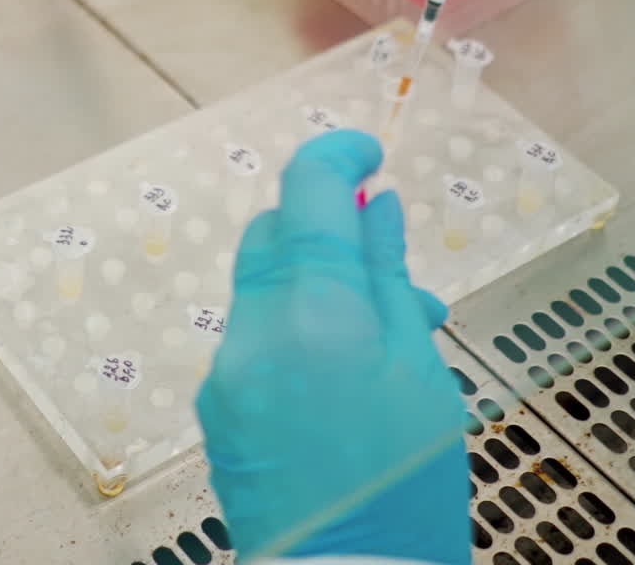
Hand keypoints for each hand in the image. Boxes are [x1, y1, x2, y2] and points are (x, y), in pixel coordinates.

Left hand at [196, 132, 468, 563]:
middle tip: (389, 264)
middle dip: (324, 229)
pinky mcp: (215, 405)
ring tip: (388, 339)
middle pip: (272, 233)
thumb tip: (376, 203)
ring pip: (264, 287)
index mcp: (310, 310)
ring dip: (316, 287)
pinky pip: (253, 338)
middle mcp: (250, 326)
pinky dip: (295, 333)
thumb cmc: (403, 483)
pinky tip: (342, 380)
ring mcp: (225, 367)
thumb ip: (386, 276)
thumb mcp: (419, 371)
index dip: (338, 153)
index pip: (305, 190)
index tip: (371, 151)